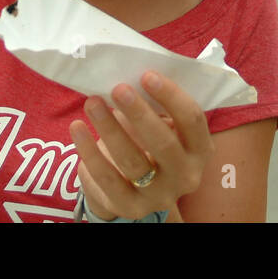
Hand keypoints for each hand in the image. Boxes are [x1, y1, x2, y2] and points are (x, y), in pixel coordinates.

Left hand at [69, 71, 214, 219]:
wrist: (133, 189)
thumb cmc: (148, 143)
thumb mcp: (160, 126)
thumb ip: (154, 104)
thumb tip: (127, 71)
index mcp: (200, 149)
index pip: (192, 120)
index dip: (171, 96)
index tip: (147, 75)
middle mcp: (185, 176)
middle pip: (164, 144)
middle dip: (140, 113)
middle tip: (119, 88)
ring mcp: (159, 195)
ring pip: (133, 161)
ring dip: (110, 128)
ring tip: (92, 102)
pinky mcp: (130, 207)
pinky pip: (107, 178)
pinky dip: (89, 151)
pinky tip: (77, 127)